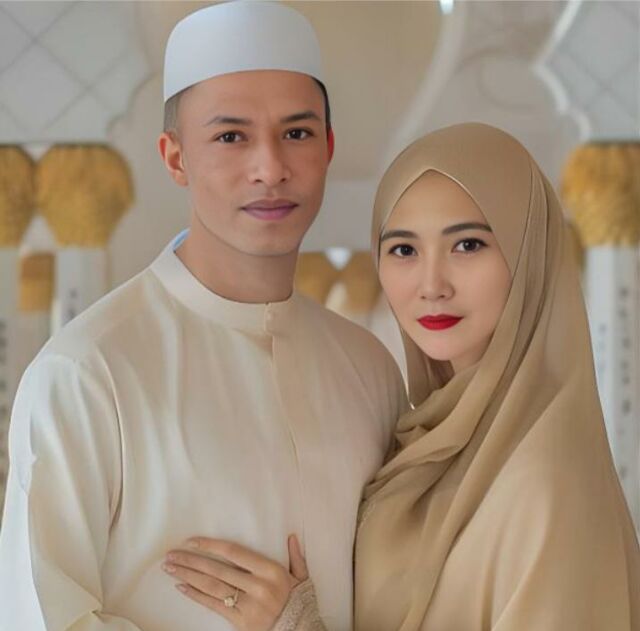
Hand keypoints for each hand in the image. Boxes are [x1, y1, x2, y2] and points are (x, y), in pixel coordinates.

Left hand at [163, 534, 307, 630]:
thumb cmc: (297, 601)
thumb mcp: (301, 576)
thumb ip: (295, 556)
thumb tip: (291, 536)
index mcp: (270, 570)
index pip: (233, 552)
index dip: (210, 545)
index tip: (191, 541)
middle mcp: (257, 586)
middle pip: (217, 569)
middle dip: (191, 561)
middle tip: (170, 555)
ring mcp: (248, 605)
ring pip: (212, 586)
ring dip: (188, 576)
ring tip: (170, 569)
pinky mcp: (240, 621)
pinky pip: (213, 605)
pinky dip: (196, 595)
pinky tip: (181, 587)